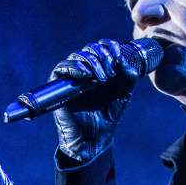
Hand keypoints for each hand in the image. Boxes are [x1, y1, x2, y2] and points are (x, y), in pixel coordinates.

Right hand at [24, 38, 140, 162]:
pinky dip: (74, 67)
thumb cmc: (107, 117)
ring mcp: (71, 77)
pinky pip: (61, 68)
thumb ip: (127, 76)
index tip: (118, 55)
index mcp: (99, 69)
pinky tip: (86, 75)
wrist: (93, 139)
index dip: (109, 46)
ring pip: (76, 55)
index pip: (101, 47)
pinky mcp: (58, 86)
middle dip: (102, 56)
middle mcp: (85, 71)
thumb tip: (123, 59)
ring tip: (102, 78)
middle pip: (89, 49)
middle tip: (111, 72)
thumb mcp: (123, 93)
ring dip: (92, 62)